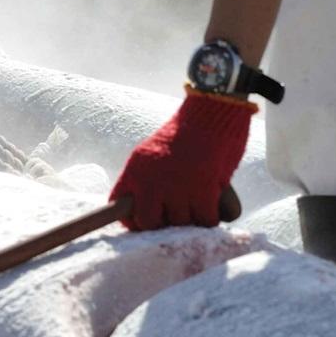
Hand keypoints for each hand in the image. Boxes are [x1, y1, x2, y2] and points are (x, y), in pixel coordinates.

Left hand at [110, 90, 254, 229]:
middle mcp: (150, 182)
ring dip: (195, 215)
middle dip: (166, 223)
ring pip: (184, 224)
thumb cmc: (184, 136)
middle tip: (181, 209)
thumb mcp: (150, 154)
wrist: (211, 111)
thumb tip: (135, 217)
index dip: (136, 220)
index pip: (120, 210)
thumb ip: (141, 183)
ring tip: (201, 193)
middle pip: (151, 224)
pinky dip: (214, 214)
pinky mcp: (203, 190)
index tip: (152, 218)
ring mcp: (176, 188)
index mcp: (134, 172)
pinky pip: (207, 221)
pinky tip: (215, 197)